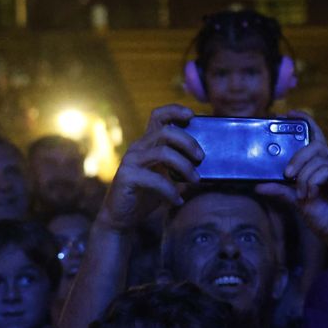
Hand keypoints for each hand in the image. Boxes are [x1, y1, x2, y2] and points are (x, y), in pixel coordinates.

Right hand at [96, 105, 201, 233]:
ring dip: (184, 166)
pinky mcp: (127, 177)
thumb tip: (205, 162)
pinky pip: (155, 179)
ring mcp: (131, 161)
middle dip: (188, 142)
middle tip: (201, 158)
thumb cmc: (147, 195)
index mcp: (148, 143)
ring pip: (163, 152)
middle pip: (166, 131)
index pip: (158, 116)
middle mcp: (138, 147)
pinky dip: (171, 191)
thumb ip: (180, 166)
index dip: (175, 110)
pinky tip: (178, 201)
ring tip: (195, 180)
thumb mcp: (167, 176)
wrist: (121, 217)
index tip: (192, 114)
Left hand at [256, 113, 327, 250]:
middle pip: (314, 145)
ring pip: (317, 158)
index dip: (304, 121)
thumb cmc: (323, 216)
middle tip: (286, 174)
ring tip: (301, 193)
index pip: (316, 135)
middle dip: (296, 157)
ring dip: (303, 177)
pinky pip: (324, 171)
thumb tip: (258, 185)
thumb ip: (281, 189)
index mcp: (325, 162)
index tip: (288, 114)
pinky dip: (312, 182)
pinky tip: (310, 195)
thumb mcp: (296, 200)